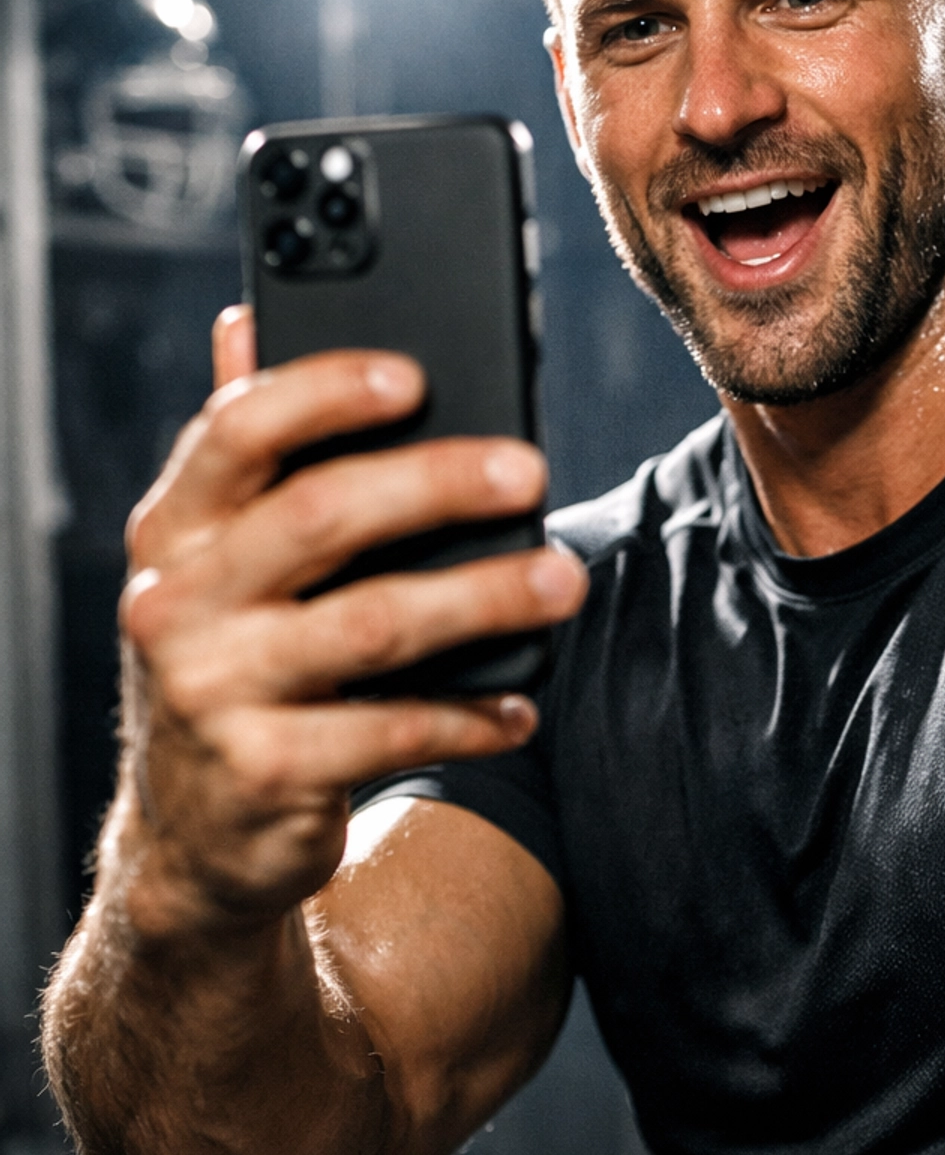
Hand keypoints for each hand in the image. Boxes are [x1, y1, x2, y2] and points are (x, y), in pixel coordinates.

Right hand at [116, 305, 587, 930]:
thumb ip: (237, 449)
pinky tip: (521, 709)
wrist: (192, 836)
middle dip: (437, 483)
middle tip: (530, 470)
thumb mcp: (215, 562)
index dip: (325, 391)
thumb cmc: (232, 663)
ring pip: (372, 624)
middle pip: (321, 514)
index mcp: (173, 529)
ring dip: (482, 597)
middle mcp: (178, 602)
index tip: (415, 374)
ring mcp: (216, 691)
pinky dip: (469, 716)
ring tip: (562, 580)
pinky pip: (392, 730)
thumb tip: (245, 319)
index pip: (238, 429)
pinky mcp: (267, 773)